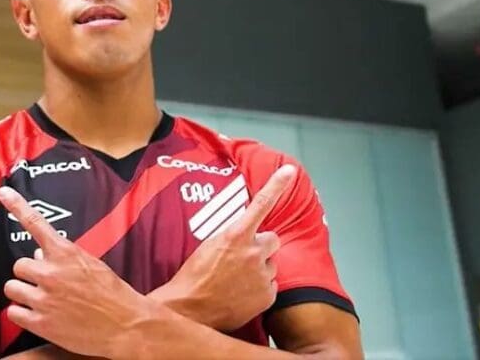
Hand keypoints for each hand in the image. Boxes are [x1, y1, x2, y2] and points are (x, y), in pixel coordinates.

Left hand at [0, 186, 154, 359]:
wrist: (126, 325)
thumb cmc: (111, 293)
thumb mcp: (91, 265)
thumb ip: (63, 256)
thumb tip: (38, 253)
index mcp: (66, 253)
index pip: (36, 224)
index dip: (17, 206)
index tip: (3, 191)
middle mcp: (51, 273)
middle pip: (19, 264)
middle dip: (29, 273)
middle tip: (44, 282)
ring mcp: (44, 298)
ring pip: (11, 288)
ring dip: (23, 292)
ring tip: (40, 299)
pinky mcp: (40, 323)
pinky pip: (14, 312)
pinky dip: (22, 313)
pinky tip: (37, 314)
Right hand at [152, 164, 295, 331]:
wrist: (189, 309)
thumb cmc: (194, 275)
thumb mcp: (208, 245)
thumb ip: (231, 236)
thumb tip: (244, 234)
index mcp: (236, 235)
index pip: (261, 205)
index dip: (276, 185)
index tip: (289, 170)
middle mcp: (253, 252)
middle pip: (272, 239)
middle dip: (262, 246)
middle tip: (243, 258)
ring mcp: (263, 275)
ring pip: (271, 264)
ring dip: (259, 268)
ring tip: (237, 280)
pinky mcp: (268, 295)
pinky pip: (271, 285)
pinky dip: (260, 288)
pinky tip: (241, 294)